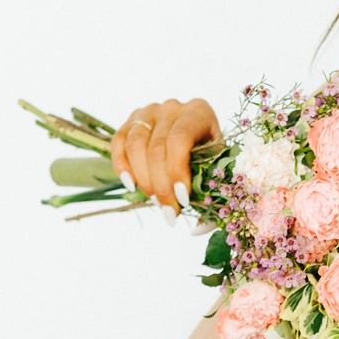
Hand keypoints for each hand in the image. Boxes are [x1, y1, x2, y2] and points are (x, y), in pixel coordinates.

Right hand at [108, 99, 221, 221]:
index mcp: (199, 112)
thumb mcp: (219, 171)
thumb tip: (196, 230)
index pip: (179, 140)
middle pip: (156, 148)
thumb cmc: (211, 157)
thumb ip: (213, 199)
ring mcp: (149, 112)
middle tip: (168, 212)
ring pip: (135, 146)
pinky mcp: (131, 121)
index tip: (182, 201)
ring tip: (154, 200)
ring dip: (143, 180)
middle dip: (161, 186)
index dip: (176, 173)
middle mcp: (172, 107)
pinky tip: (132, 186)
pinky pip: (118, 143)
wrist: (197, 137)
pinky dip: (122, 167)